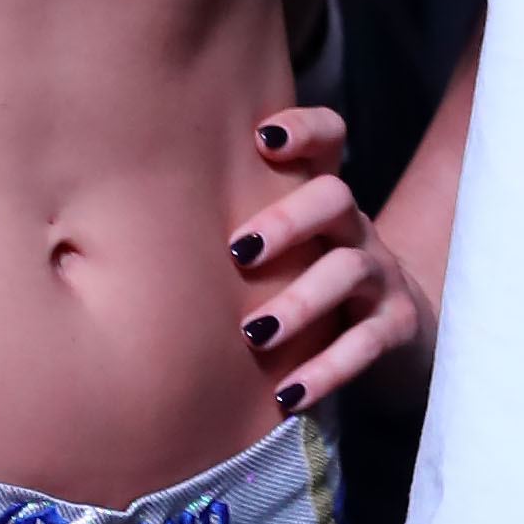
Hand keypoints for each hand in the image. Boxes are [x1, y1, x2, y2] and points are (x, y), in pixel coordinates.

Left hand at [229, 102, 432, 413]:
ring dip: (301, 301)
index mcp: (324, 202)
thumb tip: (126, 227)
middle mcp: (355, 229)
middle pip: (335, 198)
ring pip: (349, 270)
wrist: (396, 335)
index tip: (263, 137)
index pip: (330, 139)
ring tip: (254, 333)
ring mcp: (382, 276)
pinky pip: (368, 342)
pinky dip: (328, 368)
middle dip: (288, 220)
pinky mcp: (397, 326)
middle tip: (239, 252)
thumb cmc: (313, 284)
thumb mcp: (288, 251)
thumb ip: (237, 232)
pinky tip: (288, 394)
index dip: (305, 129)